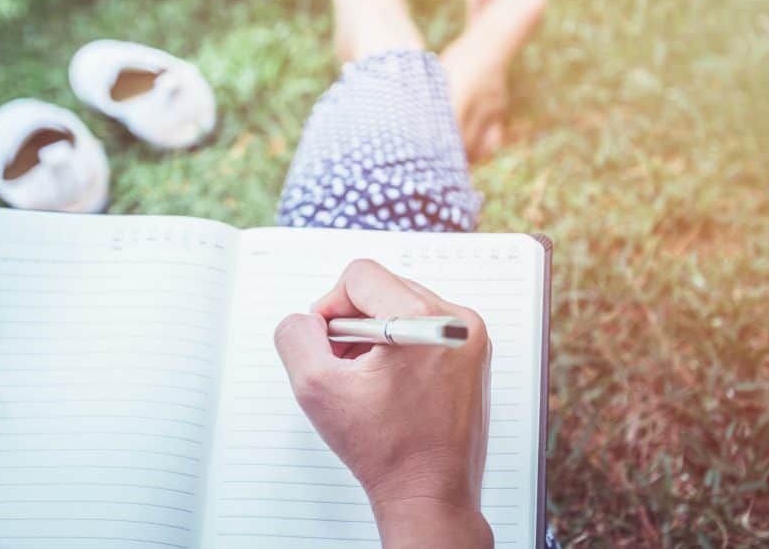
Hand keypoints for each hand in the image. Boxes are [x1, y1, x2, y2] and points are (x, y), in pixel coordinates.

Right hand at [274, 259, 492, 548]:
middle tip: (344, 364)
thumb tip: (306, 319)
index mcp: (425, 321)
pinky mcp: (473, 353)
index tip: (326, 341)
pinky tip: (388, 381)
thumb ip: (296, 336)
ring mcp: (470, 338)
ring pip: (404, 305)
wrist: (431, 493)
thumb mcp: (317, 388)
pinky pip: (426, 326)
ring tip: (365, 376)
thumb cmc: (386, 451)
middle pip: (384, 287)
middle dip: (354, 321)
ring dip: (375, 333)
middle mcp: (457, 322)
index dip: (330, 305)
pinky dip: (400, 344)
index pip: (361, 276)